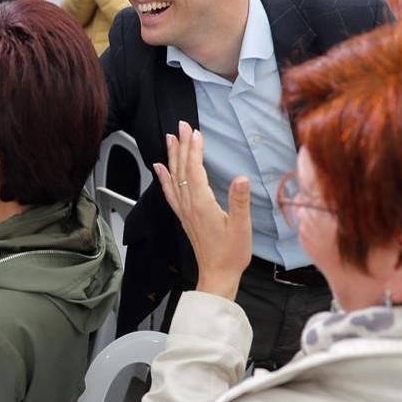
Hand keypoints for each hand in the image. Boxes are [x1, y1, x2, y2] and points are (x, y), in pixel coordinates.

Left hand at [153, 121, 251, 300]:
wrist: (217, 276)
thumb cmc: (231, 254)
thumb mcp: (241, 227)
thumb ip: (239, 201)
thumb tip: (241, 178)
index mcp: (202, 204)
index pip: (195, 170)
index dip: (194, 149)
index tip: (195, 132)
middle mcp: (189, 205)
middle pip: (182, 169)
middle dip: (181, 146)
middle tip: (181, 125)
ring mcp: (184, 210)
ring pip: (174, 178)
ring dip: (172, 156)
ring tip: (169, 139)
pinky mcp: (184, 216)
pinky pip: (170, 192)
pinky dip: (164, 177)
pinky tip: (160, 168)